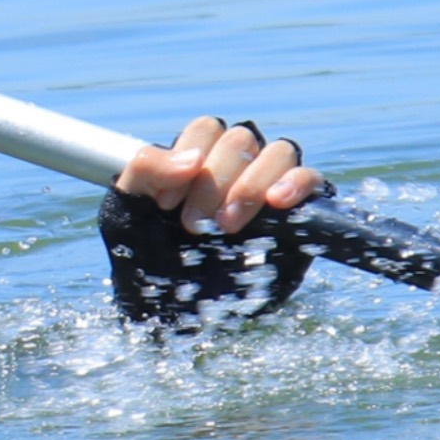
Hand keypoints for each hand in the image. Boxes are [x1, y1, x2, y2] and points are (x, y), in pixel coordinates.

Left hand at [113, 116, 324, 236]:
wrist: (175, 309)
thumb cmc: (149, 255)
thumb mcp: (128, 211)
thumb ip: (146, 171)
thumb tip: (191, 158)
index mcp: (199, 157)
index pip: (206, 130)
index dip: (188, 158)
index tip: (165, 205)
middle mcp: (238, 164)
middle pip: (240, 140)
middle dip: (213, 183)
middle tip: (193, 226)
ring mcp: (270, 184)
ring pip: (279, 152)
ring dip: (251, 185)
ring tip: (227, 224)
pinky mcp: (298, 211)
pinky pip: (310, 178)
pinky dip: (295, 184)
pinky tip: (276, 203)